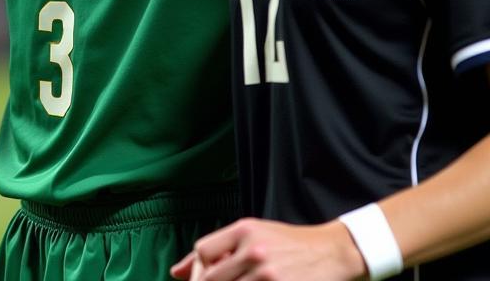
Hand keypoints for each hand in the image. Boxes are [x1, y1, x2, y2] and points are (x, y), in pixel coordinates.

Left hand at [171, 217, 366, 280]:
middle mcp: (254, 250)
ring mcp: (268, 274)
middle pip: (212, 278)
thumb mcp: (253, 234)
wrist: (331, 251)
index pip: (203, 250)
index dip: (200, 268)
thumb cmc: (287, 243)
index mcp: (244, 230)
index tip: (210, 275)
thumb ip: (217, 249)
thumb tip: (175, 272)